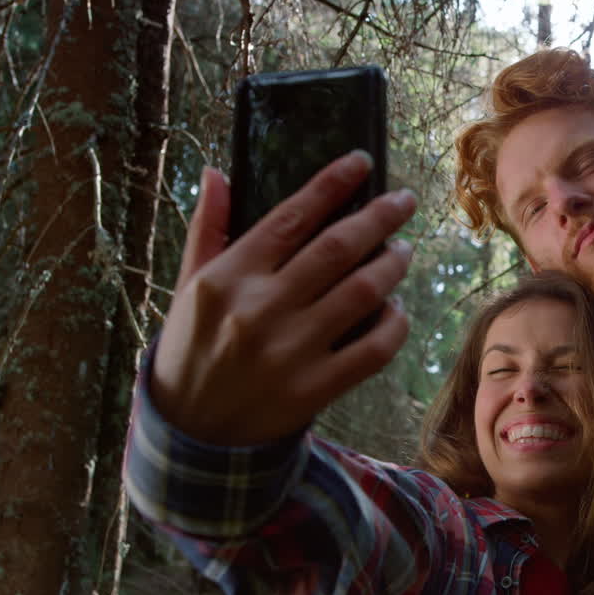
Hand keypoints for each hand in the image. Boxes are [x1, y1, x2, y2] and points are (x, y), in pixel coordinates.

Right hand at [152, 151, 415, 444]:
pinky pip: (374, 349)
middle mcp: (261, 308)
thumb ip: (207, 228)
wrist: (192, 432)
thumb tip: (216, 171)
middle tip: (405, 201)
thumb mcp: (188, 286)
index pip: (292, 216)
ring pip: (363, 292)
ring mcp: (290, 351)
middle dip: (381, 217)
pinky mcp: (314, 389)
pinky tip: (395, 310)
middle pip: (338, 248)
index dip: (333, 184)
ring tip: (403, 251)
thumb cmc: (192, 347)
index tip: (361, 162)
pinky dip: (395, 324)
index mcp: (228, 276)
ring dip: (393, 266)